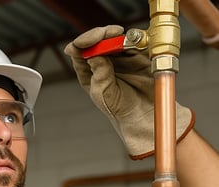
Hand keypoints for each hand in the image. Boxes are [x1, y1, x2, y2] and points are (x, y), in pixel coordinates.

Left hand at [64, 25, 193, 159]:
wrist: (143, 115)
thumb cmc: (119, 109)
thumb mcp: (103, 93)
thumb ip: (99, 74)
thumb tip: (95, 55)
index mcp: (88, 71)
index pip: (79, 51)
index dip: (83, 42)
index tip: (89, 41)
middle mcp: (103, 61)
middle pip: (97, 39)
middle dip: (102, 34)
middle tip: (110, 34)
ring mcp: (120, 56)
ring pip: (116, 37)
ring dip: (118, 35)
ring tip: (120, 37)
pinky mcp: (138, 55)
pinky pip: (136, 41)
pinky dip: (135, 38)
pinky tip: (134, 43)